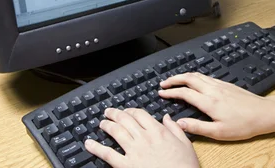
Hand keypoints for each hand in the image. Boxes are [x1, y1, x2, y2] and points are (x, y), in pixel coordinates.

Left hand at [84, 107, 198, 167]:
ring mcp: (134, 152)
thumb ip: (175, 128)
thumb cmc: (184, 165)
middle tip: (109, 112)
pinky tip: (89, 143)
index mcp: (158, 131)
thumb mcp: (185, 143)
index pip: (140, 114)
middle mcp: (144, 138)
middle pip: (125, 120)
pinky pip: (108, 154)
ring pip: (116, 133)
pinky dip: (96, 148)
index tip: (127, 111)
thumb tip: (167, 117)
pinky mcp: (126, 165)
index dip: (131, 111)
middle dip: (115, 114)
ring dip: (107, 125)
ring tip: (102, 123)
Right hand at [159, 72, 274, 139]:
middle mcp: (213, 90)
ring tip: (175, 80)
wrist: (264, 113)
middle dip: (174, 78)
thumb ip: (197, 127)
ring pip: (198, 74)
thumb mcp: (219, 132)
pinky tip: (194, 81)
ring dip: (183, 75)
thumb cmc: (244, 124)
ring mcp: (220, 85)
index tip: (161, 93)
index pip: (184, 93)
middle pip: (189, 78)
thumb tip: (180, 123)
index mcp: (209, 102)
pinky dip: (195, 76)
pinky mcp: (226, 84)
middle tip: (163, 83)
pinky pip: (206, 76)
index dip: (171, 92)